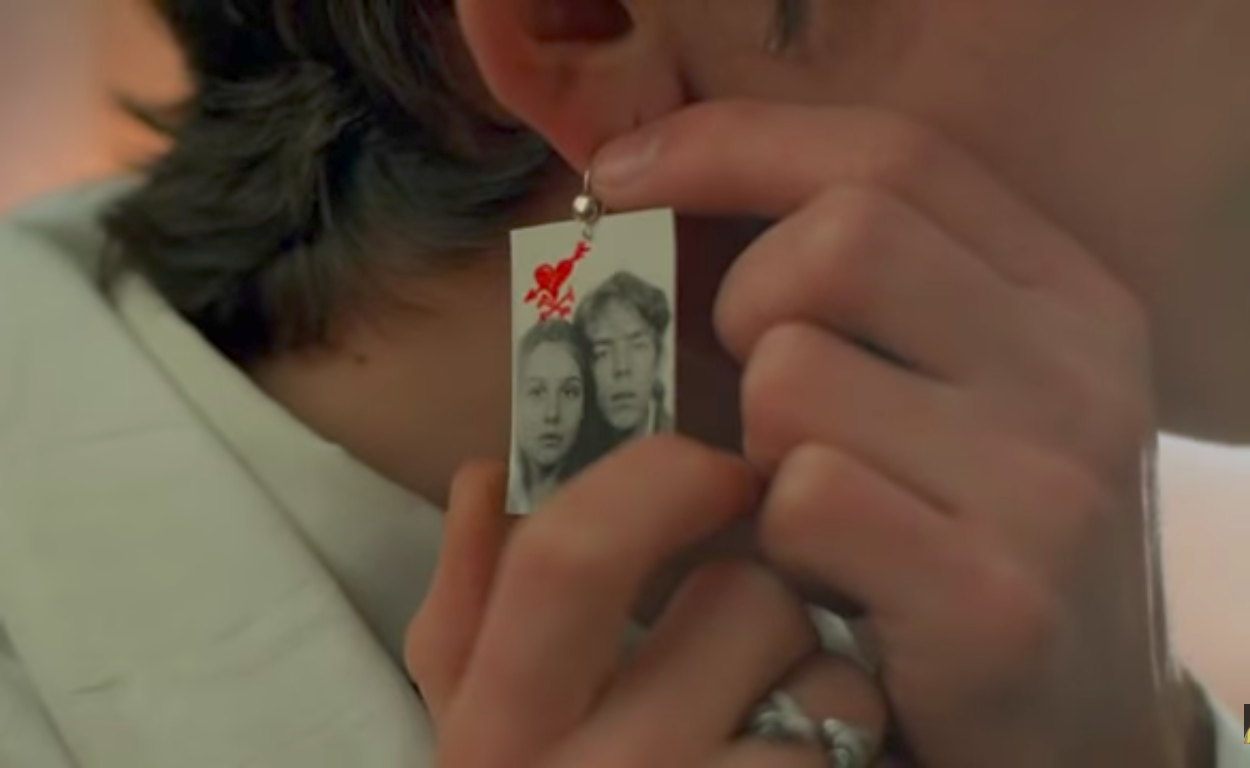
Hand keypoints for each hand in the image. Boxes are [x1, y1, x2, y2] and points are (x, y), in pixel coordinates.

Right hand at [406, 440, 888, 767]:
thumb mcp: (477, 741)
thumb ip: (466, 612)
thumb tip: (486, 476)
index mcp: (498, 738)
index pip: (571, 554)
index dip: (661, 477)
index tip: (722, 473)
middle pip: (746, 597)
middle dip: (768, 598)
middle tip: (753, 641)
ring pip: (834, 676)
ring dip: (826, 683)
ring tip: (781, 730)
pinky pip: (866, 750)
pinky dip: (856, 753)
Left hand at [592, 102, 1194, 767]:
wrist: (1080, 724)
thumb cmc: (972, 535)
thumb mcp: (962, 392)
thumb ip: (868, 292)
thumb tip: (657, 190)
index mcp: (1068, 298)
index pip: (893, 156)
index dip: (738, 145)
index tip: (623, 170)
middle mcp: (1079, 373)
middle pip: (839, 240)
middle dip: (745, 304)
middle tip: (755, 385)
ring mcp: (1049, 487)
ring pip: (792, 376)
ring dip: (757, 447)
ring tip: (813, 509)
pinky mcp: (993, 602)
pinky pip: (803, 499)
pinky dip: (775, 540)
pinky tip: (824, 581)